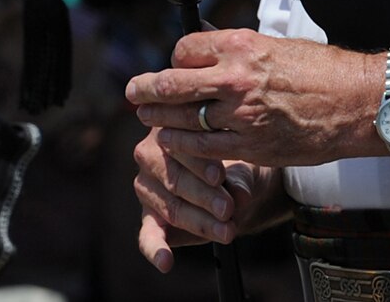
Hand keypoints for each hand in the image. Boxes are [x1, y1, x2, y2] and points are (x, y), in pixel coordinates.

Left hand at [125, 28, 376, 168]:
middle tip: (132, 91)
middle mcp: (234, 77)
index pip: (185, 49)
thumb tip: (210, 46)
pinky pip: (202, 147)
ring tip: (148, 119)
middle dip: (146, 88)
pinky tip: (173, 143)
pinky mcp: (249, 146)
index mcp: (241, 45)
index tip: (173, 67)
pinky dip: (182, 146)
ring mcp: (240, 114)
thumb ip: (239, 49)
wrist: (356, 103)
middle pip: (172, 82)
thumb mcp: (276, 45)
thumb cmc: (322, 71)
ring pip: (181, 118)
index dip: (174, 59)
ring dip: (160, 119)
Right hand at [131, 125, 287, 272]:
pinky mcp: (148, 217)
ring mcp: (146, 186)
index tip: (221, 177)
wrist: (238, 187)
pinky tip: (165, 262)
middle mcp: (149, 153)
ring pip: (170, 207)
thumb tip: (239, 194)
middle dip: (203, 196)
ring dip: (199, 222)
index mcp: (168, 127)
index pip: (179, 145)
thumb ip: (239, 177)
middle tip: (228, 209)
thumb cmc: (237, 163)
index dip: (200, 163)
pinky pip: (148, 235)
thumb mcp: (243, 164)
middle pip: (173, 178)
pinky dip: (156, 250)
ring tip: (227, 232)